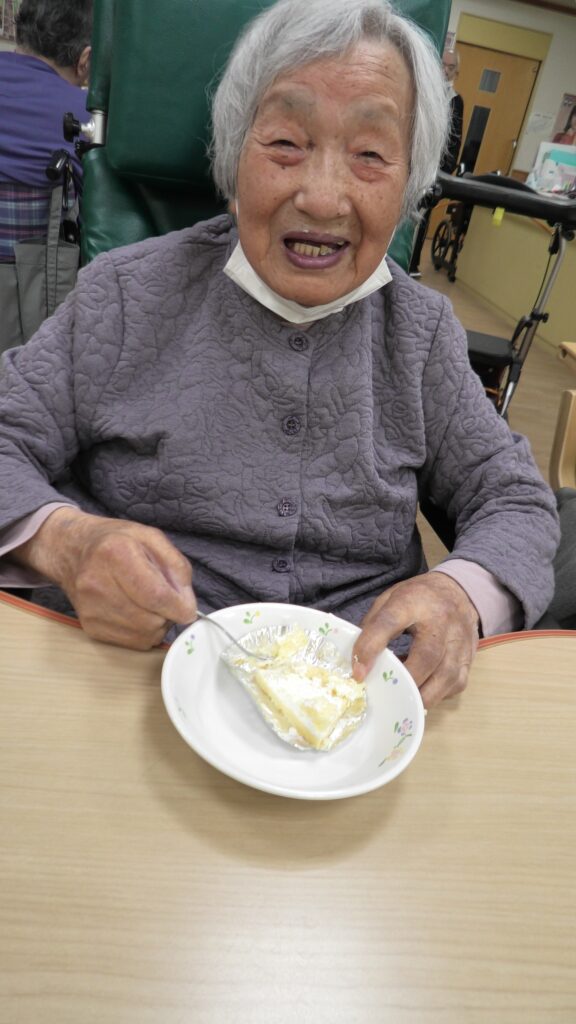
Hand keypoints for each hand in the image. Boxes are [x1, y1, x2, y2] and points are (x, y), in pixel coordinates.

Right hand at [13, 508, 196, 649]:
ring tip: (148, 603)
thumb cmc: (115, 541)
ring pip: (145, 635)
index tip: (188, 608)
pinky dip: (143, 631)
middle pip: (152, 620)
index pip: (156, 595)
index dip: (180, 607)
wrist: (71, 551)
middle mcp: (98, 584)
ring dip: (156, 623)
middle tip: (163, 598)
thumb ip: (176, 566)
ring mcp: (91, 609)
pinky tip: (136, 612)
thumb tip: (186, 602)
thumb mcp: (151, 537)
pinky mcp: (90, 628)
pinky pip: (132, 642)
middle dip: (168, 613)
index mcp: (116, 554)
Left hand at [351, 572, 479, 706]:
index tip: (358, 672)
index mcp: (414, 601)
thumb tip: (358, 661)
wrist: (458, 590)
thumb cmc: (418, 598)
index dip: (372, 647)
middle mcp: (441, 620)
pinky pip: (455, 684)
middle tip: (386, 693)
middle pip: (427, 656)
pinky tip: (422, 689)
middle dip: (405, 680)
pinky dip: (438, 694)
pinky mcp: (470, 657)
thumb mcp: (390, 599)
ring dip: (423, 694)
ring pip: (446, 676)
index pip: (390, 622)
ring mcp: (460, 640)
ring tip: (404, 698)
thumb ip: (373, 625)